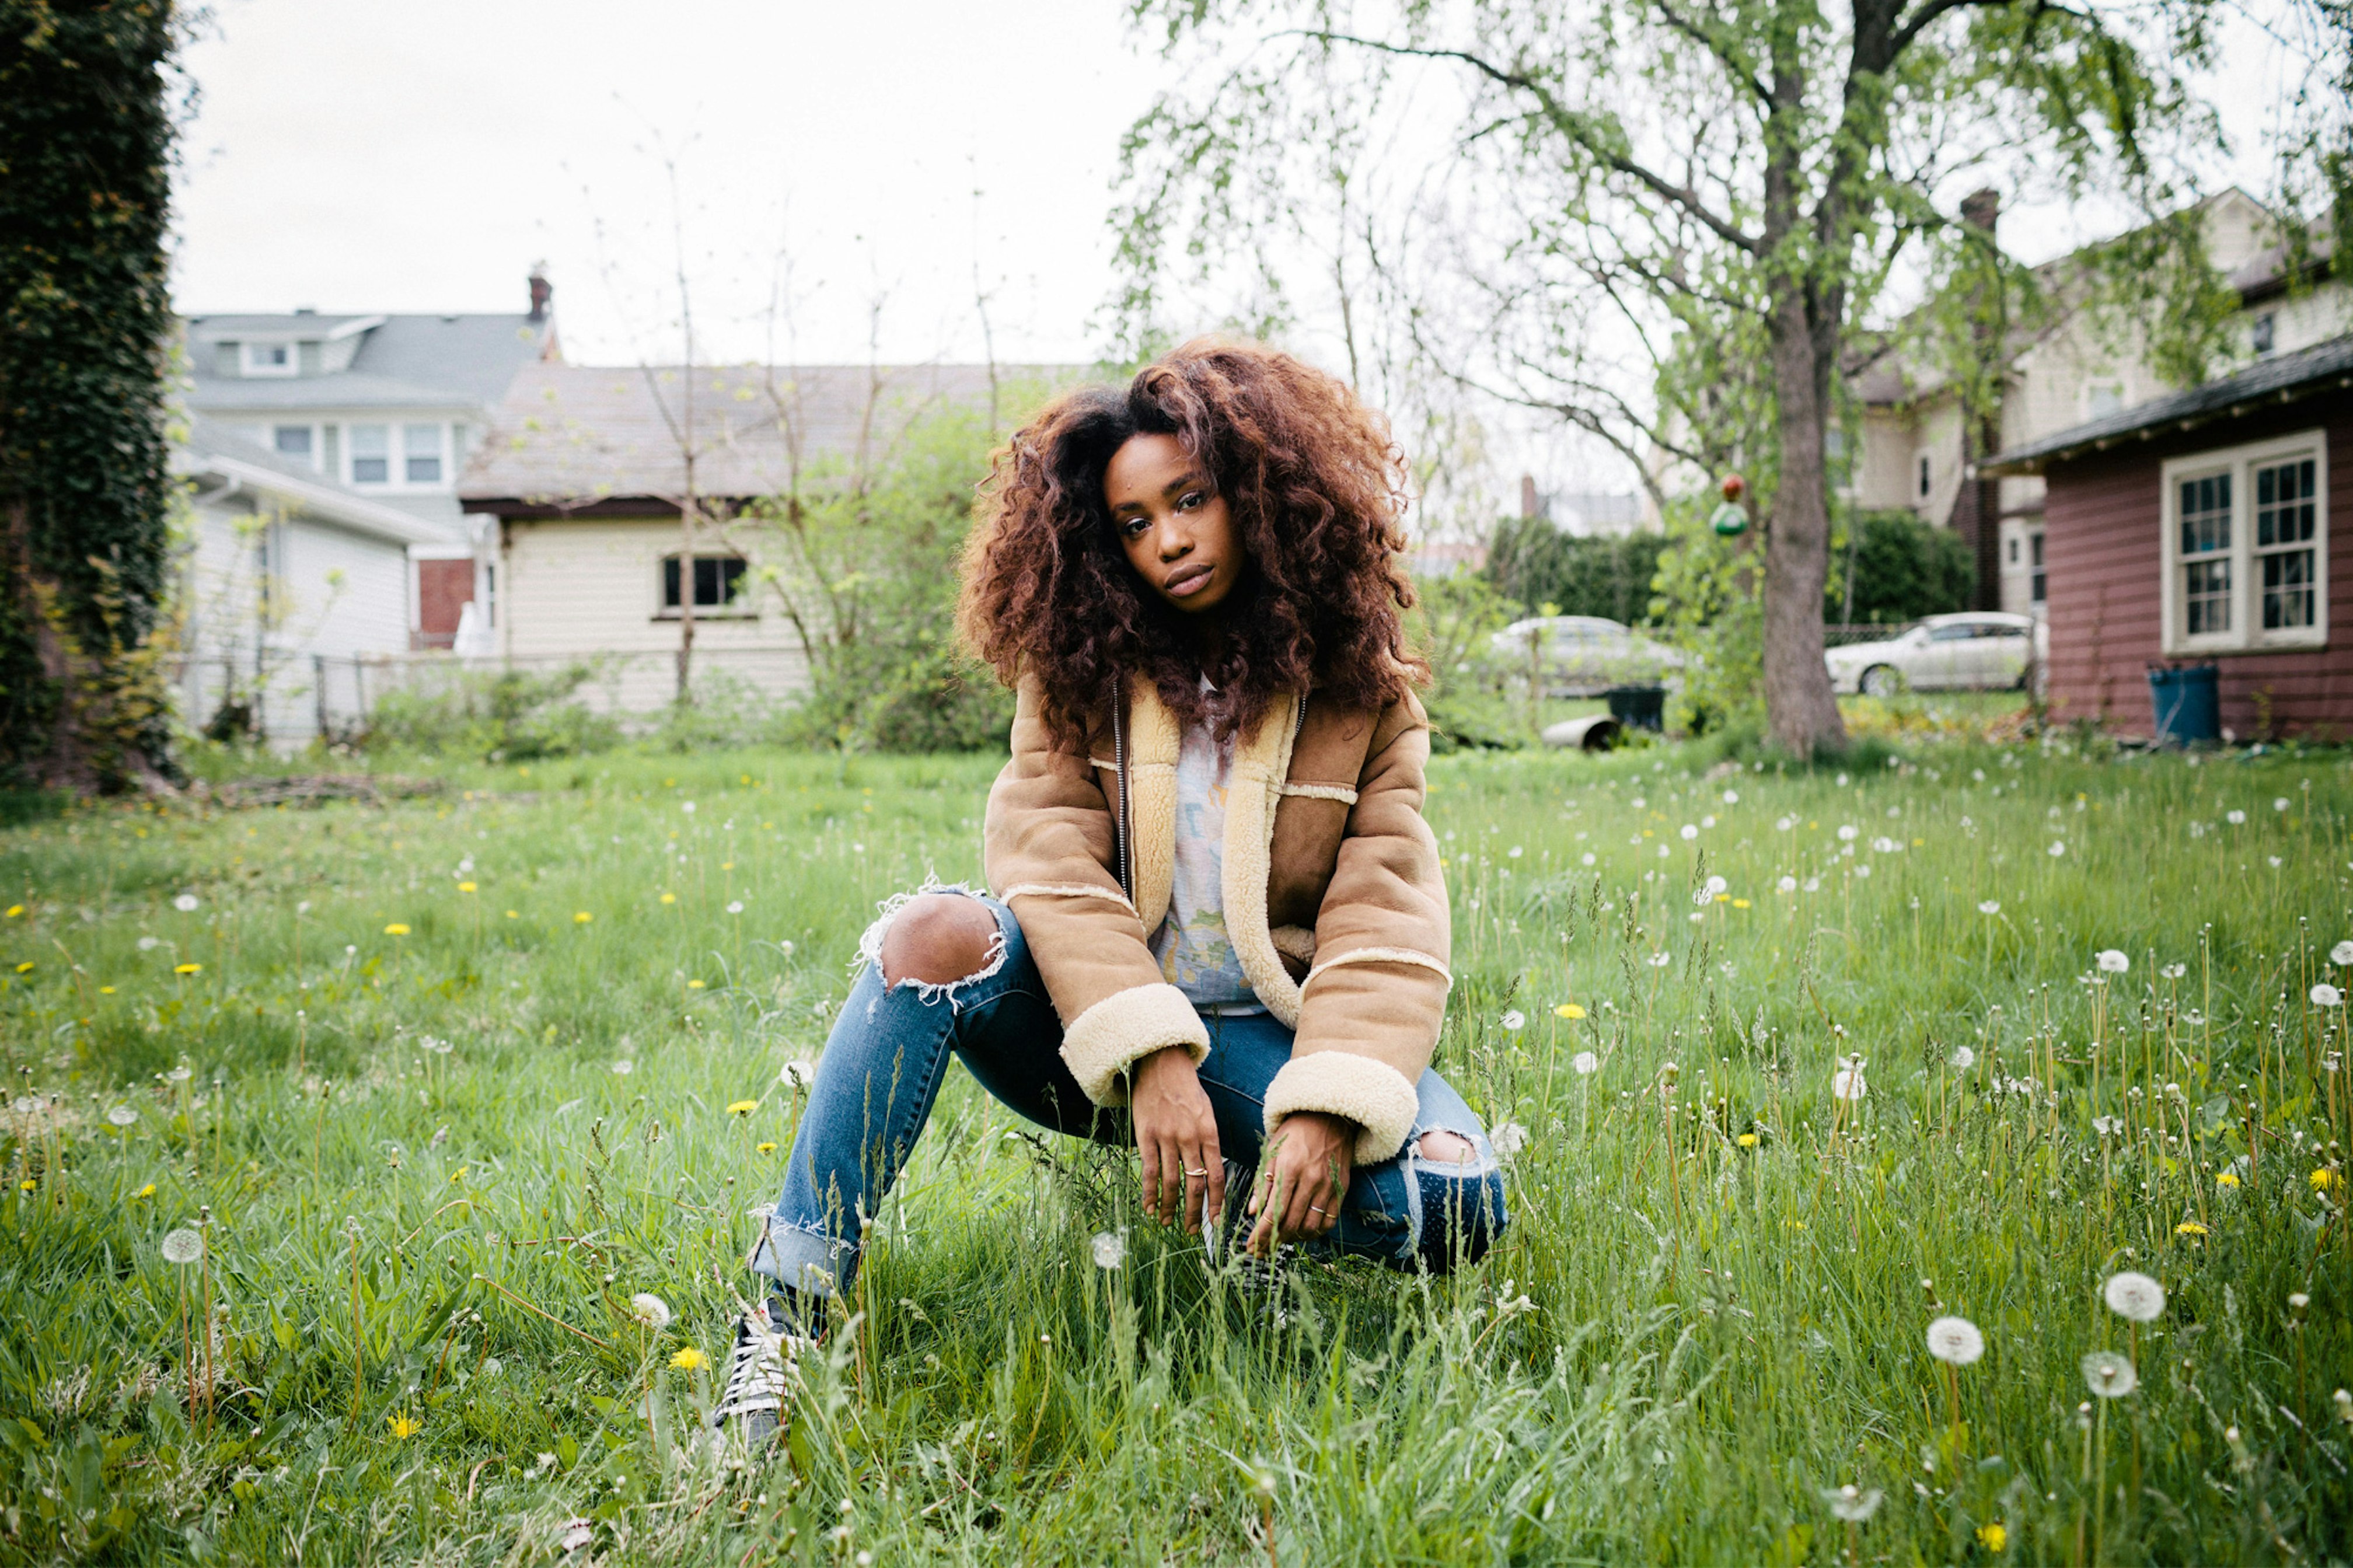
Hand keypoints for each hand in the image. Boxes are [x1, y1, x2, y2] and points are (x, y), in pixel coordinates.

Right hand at [1128, 1046, 1223, 1232]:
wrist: (1161, 1064)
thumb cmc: (1186, 1090)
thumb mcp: (1207, 1113)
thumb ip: (1209, 1141)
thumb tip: (1210, 1173)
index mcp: (1209, 1133)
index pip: (1216, 1176)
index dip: (1216, 1203)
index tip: (1215, 1223)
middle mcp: (1190, 1137)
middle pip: (1195, 1184)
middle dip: (1194, 1213)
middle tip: (1191, 1231)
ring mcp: (1166, 1137)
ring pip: (1171, 1182)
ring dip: (1170, 1207)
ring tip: (1168, 1223)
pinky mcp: (1145, 1135)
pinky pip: (1149, 1170)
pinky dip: (1149, 1192)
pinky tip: (1149, 1207)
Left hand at [1249, 1112, 1352, 1255]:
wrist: (1329, 1116)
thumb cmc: (1296, 1133)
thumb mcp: (1272, 1151)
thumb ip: (1262, 1182)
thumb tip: (1253, 1211)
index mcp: (1289, 1168)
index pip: (1272, 1212)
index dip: (1260, 1234)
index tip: (1251, 1247)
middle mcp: (1310, 1179)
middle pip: (1290, 1224)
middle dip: (1272, 1241)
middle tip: (1262, 1248)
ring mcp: (1328, 1186)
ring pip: (1310, 1227)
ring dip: (1293, 1238)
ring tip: (1281, 1238)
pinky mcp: (1341, 1189)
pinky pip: (1329, 1221)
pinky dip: (1315, 1233)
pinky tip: (1303, 1231)